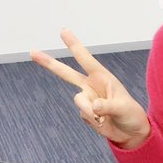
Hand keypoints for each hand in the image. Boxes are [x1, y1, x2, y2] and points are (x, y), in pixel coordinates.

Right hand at [31, 31, 150, 149]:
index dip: (74, 44)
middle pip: (66, 73)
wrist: (130, 132)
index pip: (85, 59)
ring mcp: (87, 99)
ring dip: (91, 111)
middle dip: (49, 62)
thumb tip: (93, 105)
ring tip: (105, 117)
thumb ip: (107, 106)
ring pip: (79, 101)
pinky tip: (103, 122)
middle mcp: (91, 86)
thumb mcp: (123, 108)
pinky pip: (83, 115)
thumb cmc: (130, 114)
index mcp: (102, 77)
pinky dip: (93, 120)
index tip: (63, 30)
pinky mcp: (85, 112)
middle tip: (32, 52)